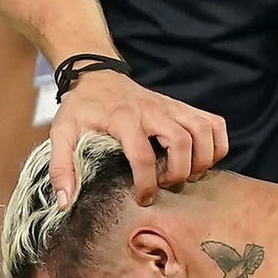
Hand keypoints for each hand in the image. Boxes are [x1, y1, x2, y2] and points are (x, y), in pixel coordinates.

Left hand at [47, 71, 227, 206]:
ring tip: (187, 175)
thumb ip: (61, 168)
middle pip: (181, 142)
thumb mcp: (60, 134)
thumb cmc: (80, 108)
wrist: (95, 75)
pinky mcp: (182, 107)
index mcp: (122, 119)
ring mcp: (171, 107)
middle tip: (166, 185)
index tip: (143, 199)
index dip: (147, 183)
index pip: (143, 155)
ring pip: (204, 131)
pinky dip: (217, 144)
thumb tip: (65, 202)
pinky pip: (213, 123)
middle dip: (179, 171)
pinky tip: (202, 158)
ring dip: (203, 159)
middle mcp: (152, 110)